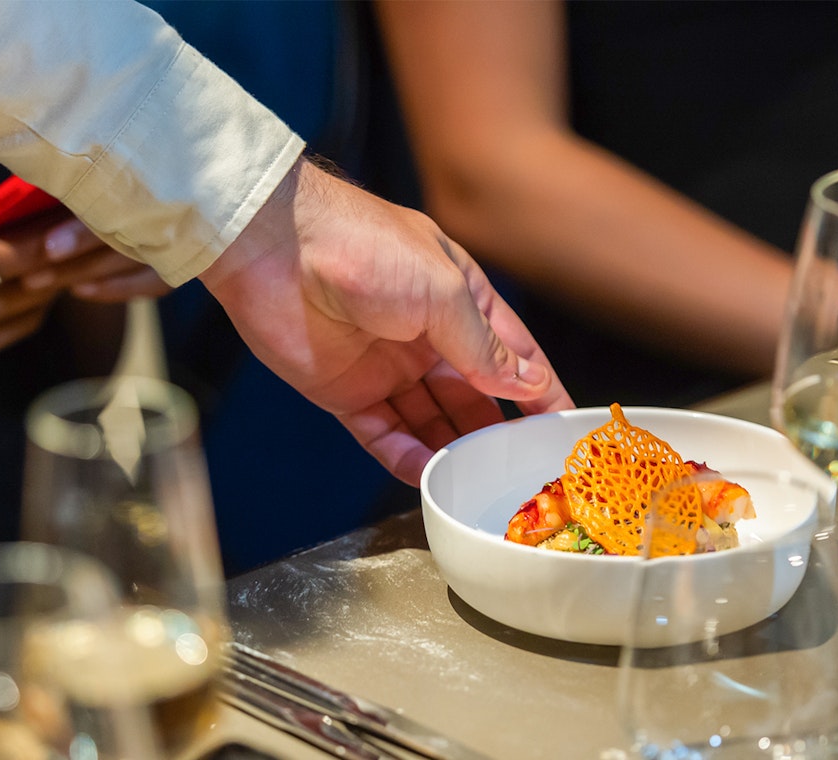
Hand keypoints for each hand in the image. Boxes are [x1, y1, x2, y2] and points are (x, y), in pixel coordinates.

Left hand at [199, 156, 573, 485]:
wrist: (274, 247)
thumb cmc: (362, 245)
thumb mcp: (442, 291)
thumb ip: (483, 345)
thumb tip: (527, 384)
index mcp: (460, 299)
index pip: (514, 354)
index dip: (541, 391)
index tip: (564, 429)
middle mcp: (427, 336)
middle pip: (474, 396)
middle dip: (497, 431)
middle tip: (523, 470)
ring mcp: (387, 366)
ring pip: (431, 421)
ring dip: (453, 450)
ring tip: (477, 483)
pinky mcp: (346, 391)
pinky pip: (383, 434)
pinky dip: (405, 457)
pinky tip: (426, 476)